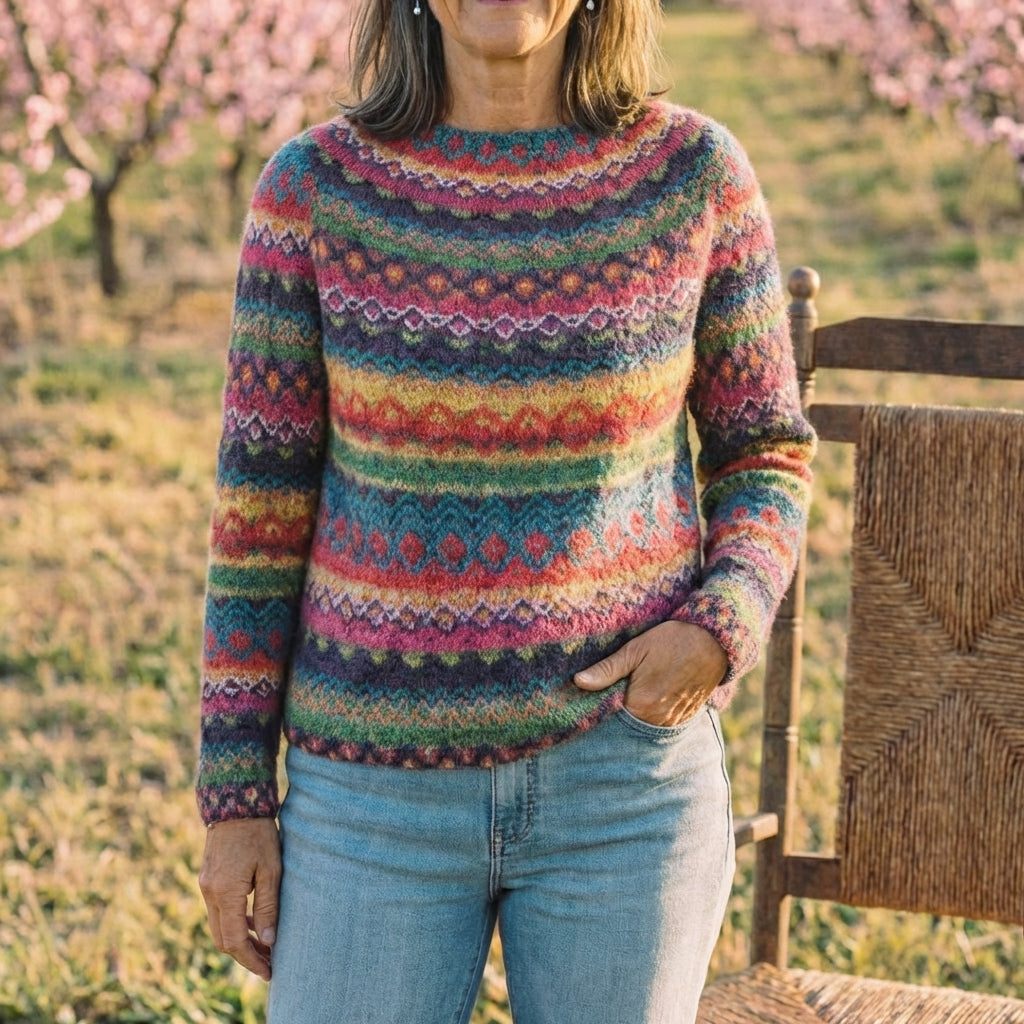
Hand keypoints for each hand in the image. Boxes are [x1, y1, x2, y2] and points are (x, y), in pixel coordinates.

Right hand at [199, 817, 281, 980]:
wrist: (235, 804)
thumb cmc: (258, 833)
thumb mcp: (271, 869)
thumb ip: (268, 906)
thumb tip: (268, 941)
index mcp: (225, 893)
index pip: (235, 941)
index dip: (252, 960)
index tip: (270, 971)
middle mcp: (210, 893)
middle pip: (222, 939)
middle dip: (245, 955)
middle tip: (268, 964)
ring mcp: (206, 886)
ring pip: (218, 926)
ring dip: (239, 940)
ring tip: (264, 947)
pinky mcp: (208, 879)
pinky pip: (218, 910)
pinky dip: (233, 922)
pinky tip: (252, 922)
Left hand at [574, 621, 727, 726]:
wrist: (714, 641)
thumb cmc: (672, 641)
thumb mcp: (635, 650)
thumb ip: (607, 669)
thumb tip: (578, 682)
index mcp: (641, 704)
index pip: (609, 717)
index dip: (597, 708)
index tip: (585, 699)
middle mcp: (657, 719)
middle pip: (626, 725)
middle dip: (614, 715)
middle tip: (606, 696)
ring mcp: (672, 721)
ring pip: (643, 726)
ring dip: (633, 716)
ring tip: (627, 697)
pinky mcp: (685, 717)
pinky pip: (660, 724)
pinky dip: (650, 716)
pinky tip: (645, 701)